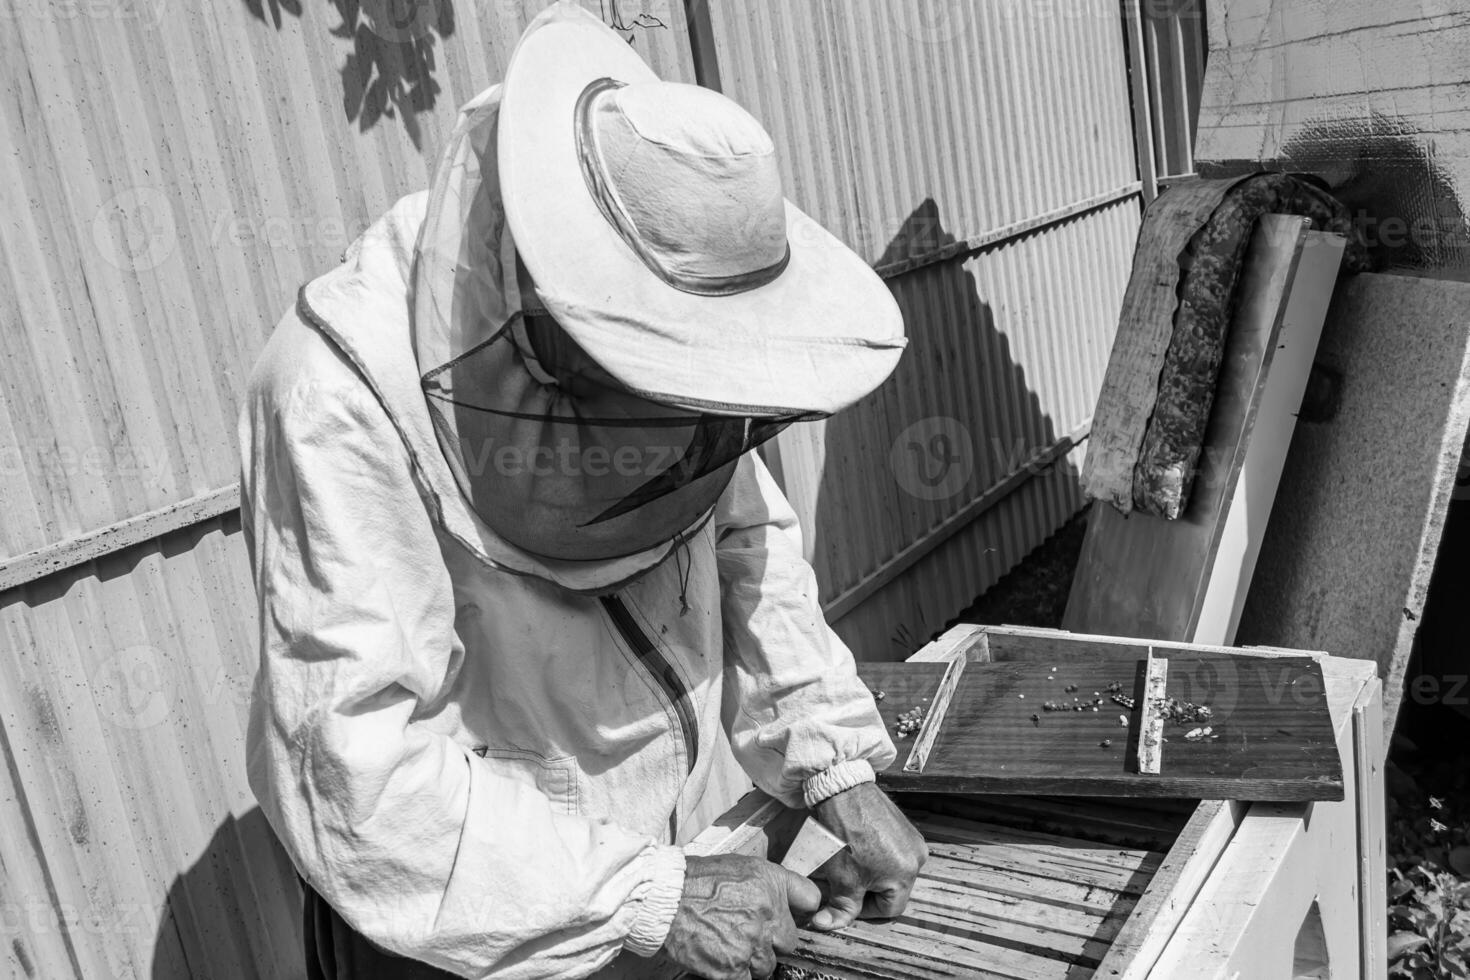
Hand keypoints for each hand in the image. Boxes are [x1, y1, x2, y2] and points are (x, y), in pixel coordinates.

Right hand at [660, 854, 821, 979]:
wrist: (663, 899)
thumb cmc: (696, 880)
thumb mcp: (741, 866)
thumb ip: (773, 882)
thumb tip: (793, 898)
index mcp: (772, 885)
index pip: (810, 900)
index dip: (799, 909)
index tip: (788, 916)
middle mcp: (768, 915)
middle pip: (789, 941)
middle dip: (772, 940)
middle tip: (747, 934)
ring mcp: (752, 945)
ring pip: (768, 965)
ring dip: (753, 960)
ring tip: (729, 946)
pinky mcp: (734, 969)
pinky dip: (736, 974)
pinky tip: (721, 960)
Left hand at [809, 782, 926, 931]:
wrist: (843, 790)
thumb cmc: (843, 834)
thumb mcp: (841, 878)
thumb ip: (840, 908)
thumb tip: (826, 926)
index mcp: (906, 874)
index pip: (890, 910)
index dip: (865, 910)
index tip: (848, 900)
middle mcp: (917, 858)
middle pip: (894, 890)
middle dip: (869, 890)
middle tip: (847, 881)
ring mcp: (913, 840)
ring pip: (893, 872)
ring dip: (873, 873)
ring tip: (852, 862)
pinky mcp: (905, 826)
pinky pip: (894, 852)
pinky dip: (878, 856)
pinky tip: (859, 847)